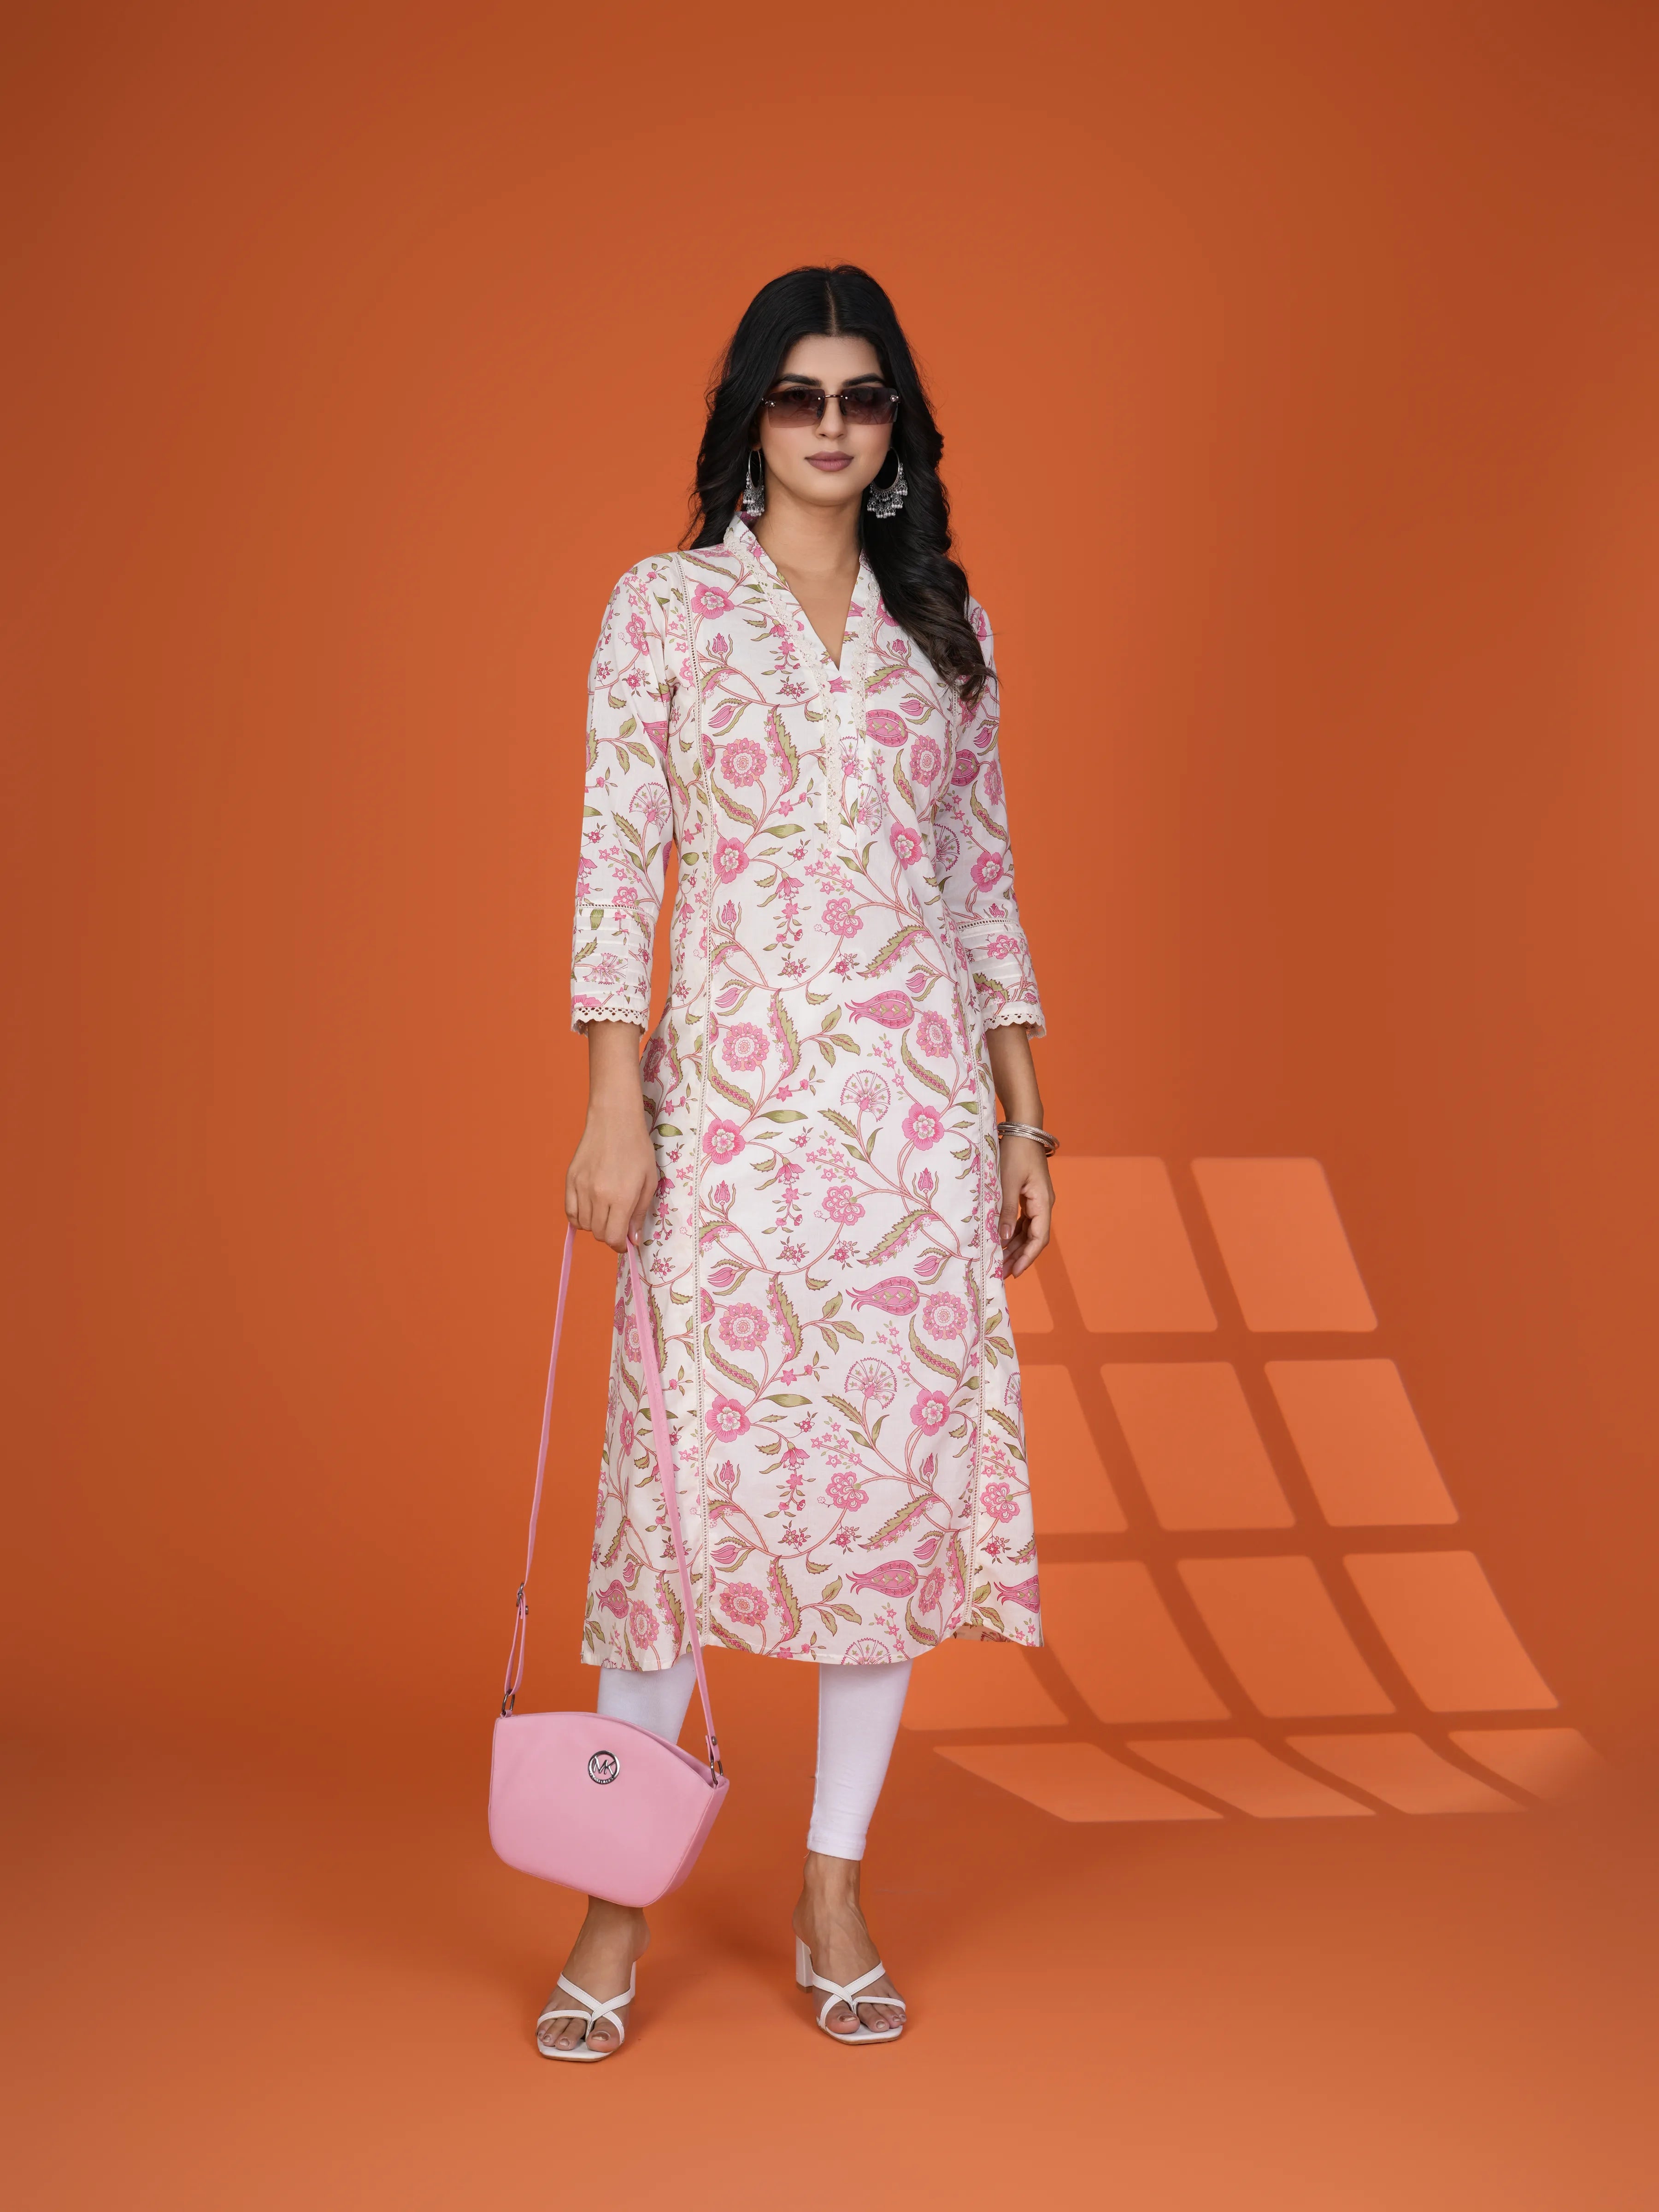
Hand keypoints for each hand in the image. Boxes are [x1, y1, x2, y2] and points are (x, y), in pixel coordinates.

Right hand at [566, 1025, 657, 1250]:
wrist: (614, 1120)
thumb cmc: (637, 1149)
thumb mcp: (649, 1181)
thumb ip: (640, 1213)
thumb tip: (633, 1239)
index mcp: (621, 1197)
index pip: (612, 1237)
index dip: (620, 1245)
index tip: (625, 1241)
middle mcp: (598, 1195)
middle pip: (598, 1233)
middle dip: (610, 1234)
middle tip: (619, 1223)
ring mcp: (581, 1187)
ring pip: (583, 1224)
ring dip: (595, 1225)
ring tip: (606, 1211)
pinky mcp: (570, 1180)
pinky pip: (570, 1212)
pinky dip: (579, 1217)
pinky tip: (590, 1208)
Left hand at [997, 1136, 1052, 1277]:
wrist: (1022, 1129)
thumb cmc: (1015, 1152)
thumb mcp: (1007, 1182)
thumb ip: (1005, 1211)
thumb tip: (1001, 1239)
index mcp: (1043, 1202)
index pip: (1039, 1238)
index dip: (1027, 1257)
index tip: (1015, 1273)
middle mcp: (1043, 1204)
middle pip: (1033, 1238)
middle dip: (1018, 1256)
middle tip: (1001, 1274)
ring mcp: (1036, 1200)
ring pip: (1026, 1230)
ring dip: (1014, 1247)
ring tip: (999, 1263)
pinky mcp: (1028, 1195)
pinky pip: (1022, 1220)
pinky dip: (1012, 1233)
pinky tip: (1000, 1242)